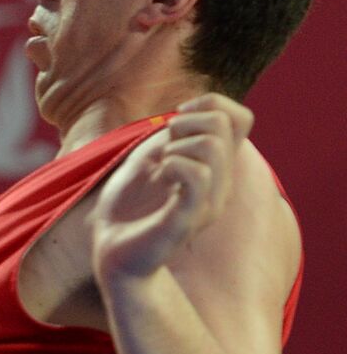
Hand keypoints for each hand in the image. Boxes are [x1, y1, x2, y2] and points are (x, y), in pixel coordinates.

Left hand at [91, 94, 252, 283]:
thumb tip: (191, 112)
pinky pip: (199, 175)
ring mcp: (208, 202)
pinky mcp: (189, 219)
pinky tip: (159, 178)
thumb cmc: (128, 205)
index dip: (211, 104)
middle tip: (162, 150)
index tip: (175, 119)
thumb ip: (175, 135)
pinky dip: (172, 165)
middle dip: (185, 123)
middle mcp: (221, 184)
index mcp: (215, 168)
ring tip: (159, 168)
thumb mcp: (150, 158)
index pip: (241, 118)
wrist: (112, 249)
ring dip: (176, 146)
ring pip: (212, 146)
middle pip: (223, 125)